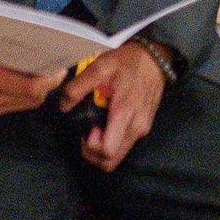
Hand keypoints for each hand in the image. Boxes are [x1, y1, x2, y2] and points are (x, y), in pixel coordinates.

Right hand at [0, 50, 70, 117]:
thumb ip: (4, 49)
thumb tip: (35, 45)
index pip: (30, 87)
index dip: (49, 79)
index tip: (59, 67)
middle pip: (34, 97)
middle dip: (50, 83)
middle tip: (59, 67)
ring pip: (31, 103)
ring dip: (44, 89)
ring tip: (50, 72)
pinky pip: (22, 105)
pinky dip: (33, 94)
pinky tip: (36, 81)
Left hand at [54, 42, 167, 170]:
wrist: (155, 58)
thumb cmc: (127, 62)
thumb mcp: (98, 67)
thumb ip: (77, 87)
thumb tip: (63, 107)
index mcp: (124, 114)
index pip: (107, 152)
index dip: (91, 147)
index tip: (89, 128)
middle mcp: (136, 128)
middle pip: (111, 162)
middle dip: (93, 154)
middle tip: (89, 131)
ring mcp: (142, 130)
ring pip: (118, 157)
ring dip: (103, 149)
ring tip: (97, 126)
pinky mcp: (145, 127)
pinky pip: (125, 145)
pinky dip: (113, 142)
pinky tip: (108, 123)